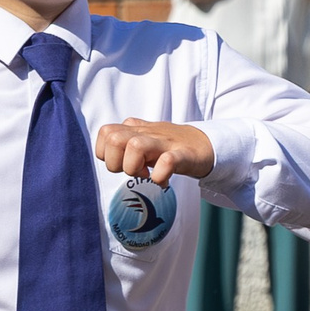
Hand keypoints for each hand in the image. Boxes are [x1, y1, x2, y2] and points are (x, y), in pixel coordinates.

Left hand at [94, 119, 214, 185]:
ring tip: (146, 174)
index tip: (121, 163)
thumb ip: (123, 140)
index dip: (106, 153)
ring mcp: (164, 143)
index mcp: (135, 129)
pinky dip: (160, 175)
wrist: (205, 144)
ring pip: (135, 146)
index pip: (104, 133)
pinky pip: (167, 161)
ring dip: (134, 167)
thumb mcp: (143, 138)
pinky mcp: (182, 155)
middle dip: (116, 162)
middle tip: (132, 170)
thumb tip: (104, 152)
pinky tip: (163, 180)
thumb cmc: (169, 145)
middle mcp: (147, 133)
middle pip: (113, 138)